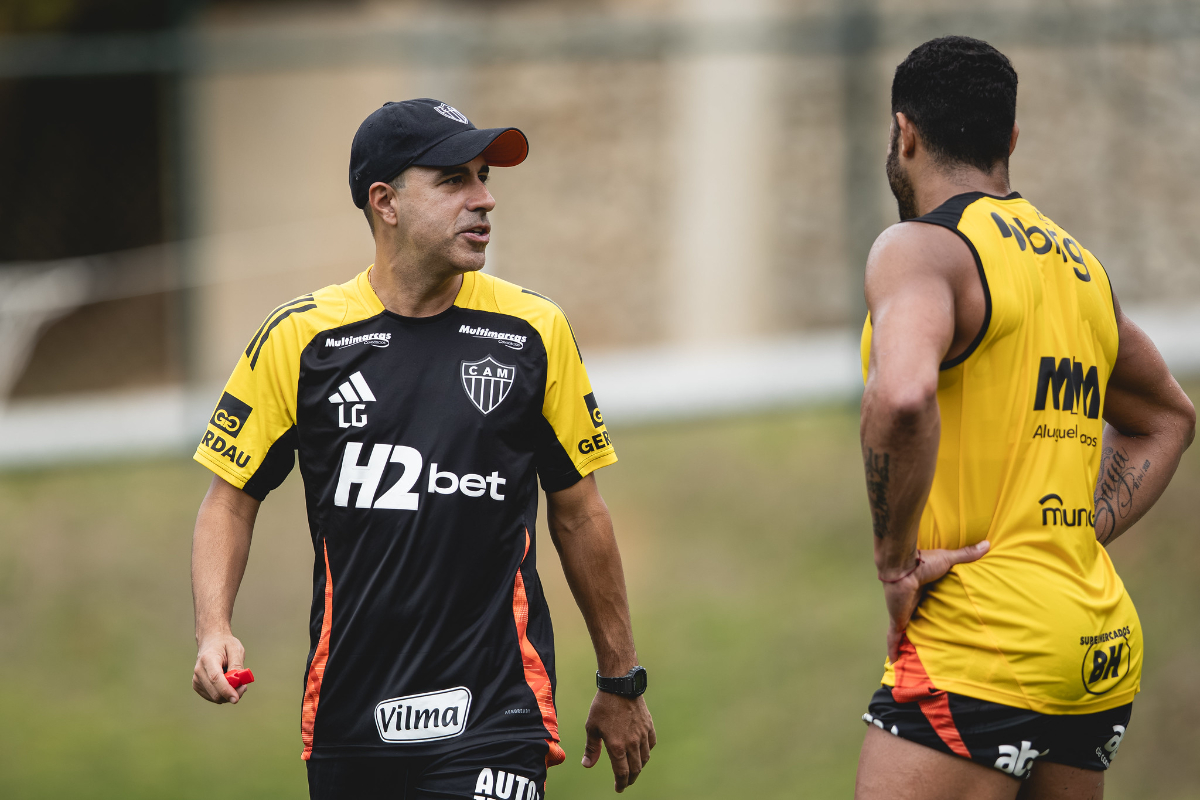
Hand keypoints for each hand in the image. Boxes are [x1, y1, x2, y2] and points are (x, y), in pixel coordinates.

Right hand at [192, 631, 248, 703]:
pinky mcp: (197, 686)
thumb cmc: (225, 645)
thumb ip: (237, 666)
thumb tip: (239, 683)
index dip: (226, 690)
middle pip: (215, 692)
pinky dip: (223, 694)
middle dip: (232, 693)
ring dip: (228, 694)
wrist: (211, 641)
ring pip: (215, 697)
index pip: (215, 679)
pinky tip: (227, 683)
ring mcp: (196, 680)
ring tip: (235, 680)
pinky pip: (213, 697)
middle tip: (244, 686)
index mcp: (208, 659)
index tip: (236, 698)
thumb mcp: (236, 650)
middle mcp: (199, 671)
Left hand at [581, 691, 655, 792]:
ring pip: (644, 758)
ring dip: (639, 767)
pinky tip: (642, 751)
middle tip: (626, 782)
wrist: (620, 685)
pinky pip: (651, 744)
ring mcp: (642, 734)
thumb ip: (591, 748)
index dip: (621, 783)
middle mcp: (632, 743)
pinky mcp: (648, 725)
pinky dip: (647, 751)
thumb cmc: (603, 706)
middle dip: (630, 779)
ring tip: (633, 769)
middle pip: (635, 769)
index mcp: (617, 746)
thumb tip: (587, 765)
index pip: (622, 772)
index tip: (618, 788)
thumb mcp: (592, 727)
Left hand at [881, 541, 989, 663]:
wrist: (902, 566)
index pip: (924, 603)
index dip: (926, 609)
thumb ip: (966, 555)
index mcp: (922, 591)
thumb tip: (987, 544)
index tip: (933, 617)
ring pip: (903, 631)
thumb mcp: (948, 560)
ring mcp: (902, 612)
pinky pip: (894, 637)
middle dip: (916, 629)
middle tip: (924, 643)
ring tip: (909, 657)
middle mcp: (910, 603)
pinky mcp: (898, 619)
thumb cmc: (923, 562)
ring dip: (904, 642)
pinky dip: (893, 648)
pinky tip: (894, 661)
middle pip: (913, 619)